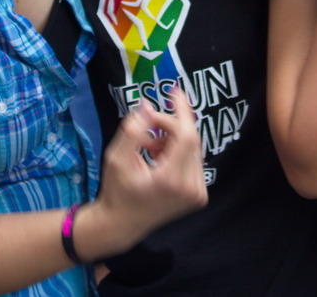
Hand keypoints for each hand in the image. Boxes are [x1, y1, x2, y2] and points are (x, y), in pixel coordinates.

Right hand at [82, 101, 207, 259]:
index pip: (187, 136)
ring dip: (172, 140)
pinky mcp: (200, 196)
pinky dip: (178, 152)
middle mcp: (190, 189)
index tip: (174, 92)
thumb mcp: (116, 158)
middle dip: (169, 125)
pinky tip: (159, 159)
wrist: (122, 224)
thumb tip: (148, 106)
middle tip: (148, 124)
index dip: (182, 111)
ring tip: (149, 148)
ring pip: (193, 148)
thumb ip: (132, 130)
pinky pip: (194, 160)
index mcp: (171, 180)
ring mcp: (198, 194)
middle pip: (190, 139)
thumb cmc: (117, 190)